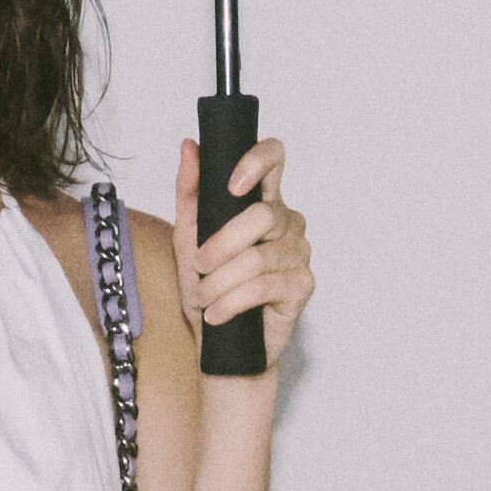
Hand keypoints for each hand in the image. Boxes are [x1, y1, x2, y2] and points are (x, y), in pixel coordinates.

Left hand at [173, 132, 313, 370]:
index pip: (274, 159)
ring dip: (219, 282)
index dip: (257, 162)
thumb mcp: (187, 237)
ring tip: (202, 298)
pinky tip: (217, 313)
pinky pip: (263, 287)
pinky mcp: (302, 286)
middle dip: (220, 244)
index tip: (232, 184)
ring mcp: (298, 254)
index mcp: (262, 202)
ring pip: (257, 257)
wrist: (217, 344)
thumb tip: (190, 147)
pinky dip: (231, 302)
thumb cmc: (207, 288)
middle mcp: (287, 223)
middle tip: (198, 266)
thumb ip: (190, 192)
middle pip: (262, 215)